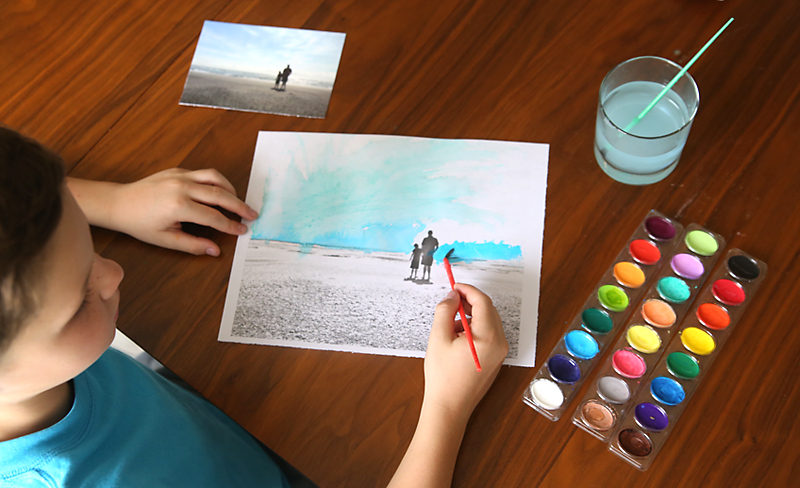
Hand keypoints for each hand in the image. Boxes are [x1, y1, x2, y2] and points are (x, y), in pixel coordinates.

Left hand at [69, 169, 257, 255]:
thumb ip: (193, 245)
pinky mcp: (178, 170)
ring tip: (239, 202)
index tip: (243, 230)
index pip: (214, 217)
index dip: (231, 225)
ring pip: (215, 178)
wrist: (119, 203)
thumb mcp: (166, 240)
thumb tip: (215, 251)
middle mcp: (182, 187)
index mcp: (179, 206)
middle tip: (252, 214)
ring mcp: (180, 176)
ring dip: (231, 189)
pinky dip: (216, 182)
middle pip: (221, 195)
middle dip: (239, 206)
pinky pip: (204, 174)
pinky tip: (220, 193)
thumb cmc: (139, 224)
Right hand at [423, 283, 508, 422]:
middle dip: (469, 302)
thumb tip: (452, 296)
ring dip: (471, 316)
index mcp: (488, 337)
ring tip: (449, 324)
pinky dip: (474, 328)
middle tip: (450, 301)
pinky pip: (488, 335)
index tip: (454, 286)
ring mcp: (500, 353)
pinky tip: (457, 337)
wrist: (449, 408)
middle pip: (488, 310)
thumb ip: (445, 311)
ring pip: (488, 322)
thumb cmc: (443, 376)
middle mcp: (499, 343)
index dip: (468, 290)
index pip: (483, 302)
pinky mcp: (495, 360)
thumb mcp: (438, 338)